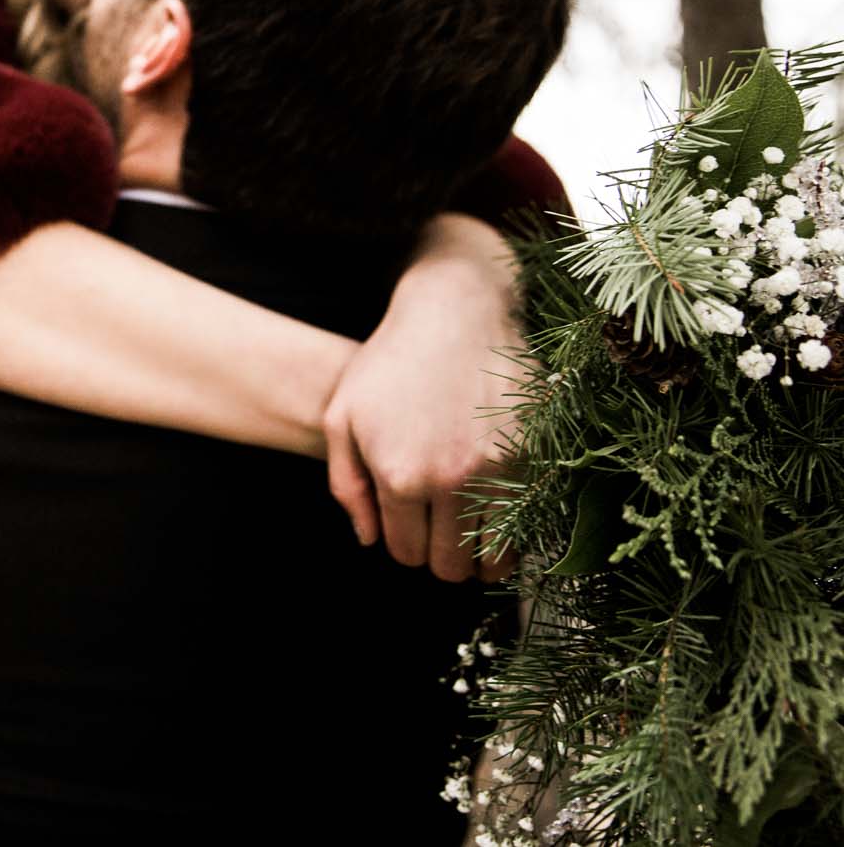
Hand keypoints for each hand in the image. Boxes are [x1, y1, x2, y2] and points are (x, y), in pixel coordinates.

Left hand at [323, 214, 522, 582]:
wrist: (455, 313)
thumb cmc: (390, 363)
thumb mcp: (343, 417)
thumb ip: (347, 485)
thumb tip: (369, 540)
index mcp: (401, 476)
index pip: (406, 552)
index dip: (406, 548)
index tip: (410, 531)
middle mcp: (452, 481)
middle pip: (451, 564)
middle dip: (441, 559)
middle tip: (440, 537)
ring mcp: (499, 470)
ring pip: (496, 556)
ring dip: (481, 555)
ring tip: (471, 535)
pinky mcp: (534, 456)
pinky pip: (529, 521)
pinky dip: (515, 530)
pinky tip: (499, 514)